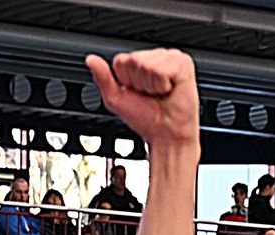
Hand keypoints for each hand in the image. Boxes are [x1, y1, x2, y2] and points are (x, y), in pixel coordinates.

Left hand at [85, 50, 199, 153]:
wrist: (166, 136)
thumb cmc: (147, 120)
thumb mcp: (116, 99)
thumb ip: (103, 78)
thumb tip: (91, 60)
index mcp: (140, 62)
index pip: (121, 61)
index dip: (126, 81)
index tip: (138, 93)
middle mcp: (155, 57)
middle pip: (135, 61)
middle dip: (140, 83)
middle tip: (152, 96)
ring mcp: (170, 58)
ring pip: (148, 65)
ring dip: (153, 86)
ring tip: (161, 94)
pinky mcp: (184, 64)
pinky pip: (163, 69)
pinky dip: (164, 84)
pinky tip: (171, 90)